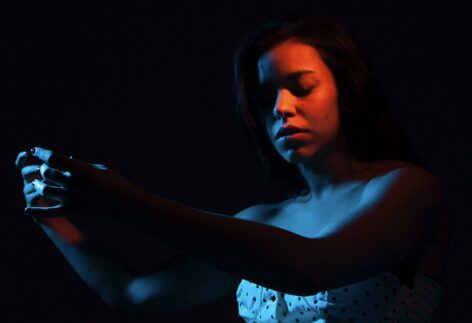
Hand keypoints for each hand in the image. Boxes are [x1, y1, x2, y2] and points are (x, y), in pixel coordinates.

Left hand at [16, 147, 144, 220]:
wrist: (127, 206)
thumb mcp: (102, 169)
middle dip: (43, 169)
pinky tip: (27, 209)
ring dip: (39, 185)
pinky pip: (49, 213)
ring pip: (45, 190)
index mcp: (80, 169)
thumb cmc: (118, 184)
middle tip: (44, 168)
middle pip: (46, 173)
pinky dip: (37, 211)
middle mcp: (73, 183)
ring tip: (38, 183)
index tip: (35, 150)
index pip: (53, 157)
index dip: (41, 152)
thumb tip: (69, 159)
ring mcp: (72, 199)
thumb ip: (83, 165)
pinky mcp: (73, 212)